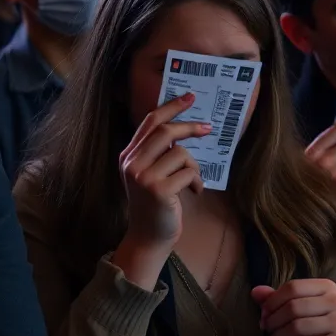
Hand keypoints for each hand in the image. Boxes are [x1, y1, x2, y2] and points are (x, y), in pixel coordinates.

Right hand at [118, 93, 211, 253]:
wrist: (148, 238)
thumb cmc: (154, 204)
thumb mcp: (148, 174)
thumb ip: (157, 153)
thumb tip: (184, 129)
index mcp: (128, 156)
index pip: (150, 122)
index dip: (171, 107)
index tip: (189, 97)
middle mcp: (132, 164)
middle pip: (165, 132)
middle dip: (190, 127)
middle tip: (208, 128)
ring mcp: (144, 177)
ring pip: (180, 153)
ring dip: (194, 166)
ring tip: (192, 181)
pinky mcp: (159, 191)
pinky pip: (189, 173)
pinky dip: (197, 181)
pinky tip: (194, 192)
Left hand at [252, 280, 335, 335]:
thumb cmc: (310, 324)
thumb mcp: (294, 307)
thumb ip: (275, 298)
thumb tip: (255, 292)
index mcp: (326, 286)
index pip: (293, 287)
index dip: (273, 301)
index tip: (263, 314)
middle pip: (294, 307)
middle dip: (274, 320)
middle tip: (265, 329)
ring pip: (298, 327)